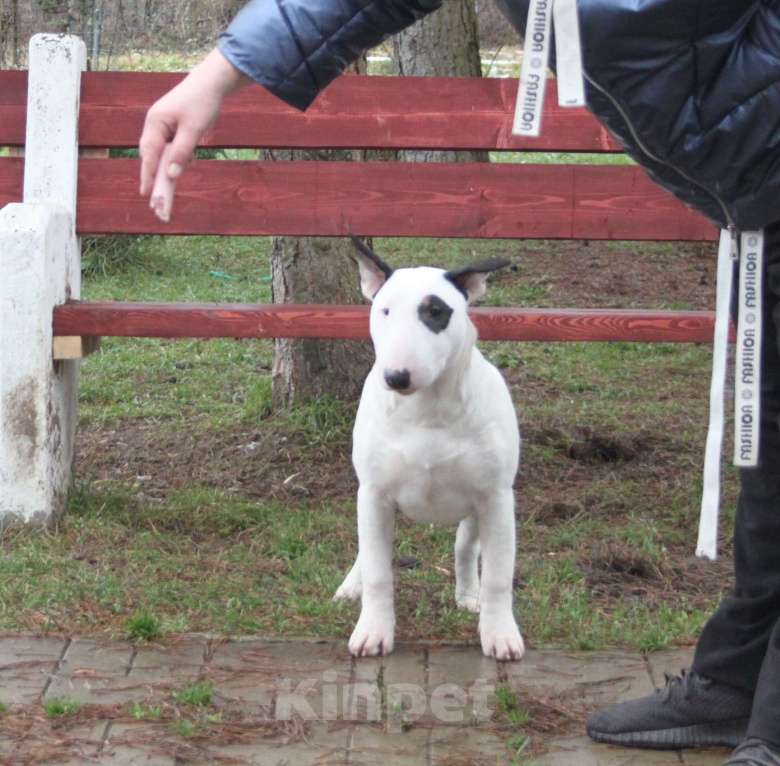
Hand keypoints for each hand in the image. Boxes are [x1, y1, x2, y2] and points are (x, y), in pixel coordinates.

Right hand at [139, 47, 248, 219]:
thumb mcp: (194, 129)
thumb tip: (171, 175)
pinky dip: (175, 163)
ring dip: (165, 176)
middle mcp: (155, 126)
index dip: (148, 176)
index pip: (149, 155)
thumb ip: (181, 152)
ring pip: (162, 157)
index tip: (146, 195)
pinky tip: (179, 173)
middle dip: (156, 182)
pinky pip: (171, 151)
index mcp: (155, 123)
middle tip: (157, 206)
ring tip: (165, 198)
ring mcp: (163, 128)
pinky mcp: (173, 130)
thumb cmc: (202, 103)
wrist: (212, 83)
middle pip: (153, 159)